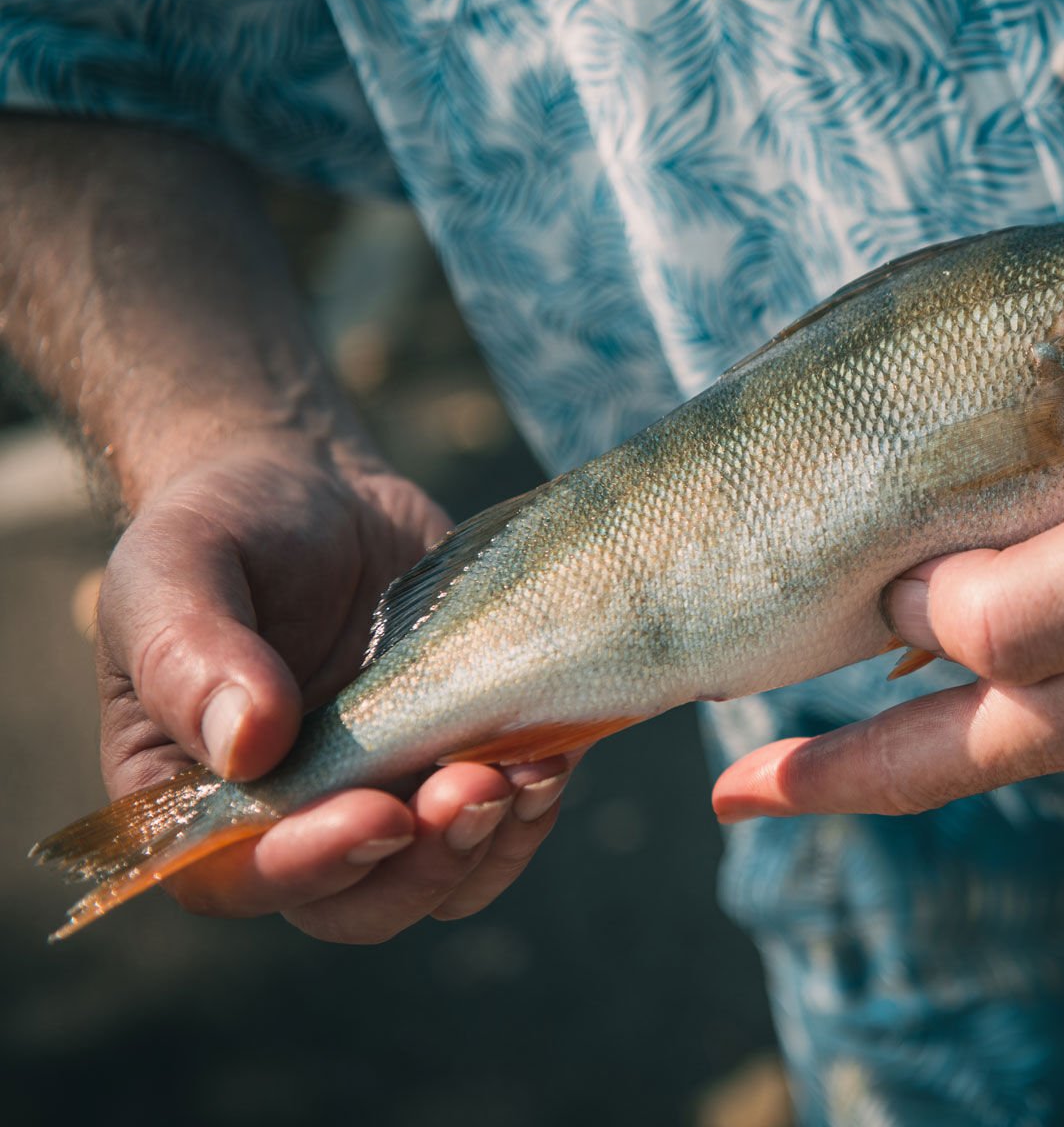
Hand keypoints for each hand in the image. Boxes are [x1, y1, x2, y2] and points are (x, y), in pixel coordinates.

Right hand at [95, 435, 575, 940]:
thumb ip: (190, 655)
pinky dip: (533, 809)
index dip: (308, 867)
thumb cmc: (225, 526)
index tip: (377, 814)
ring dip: (490, 847)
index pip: (235, 878)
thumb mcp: (178, 565)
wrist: (318, 490)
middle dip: (424, 866)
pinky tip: (554, 757)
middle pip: (356, 905)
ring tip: (529, 773)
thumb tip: (245, 748)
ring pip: (442, 882)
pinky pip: (502, 828)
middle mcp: (289, 820)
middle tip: (476, 789)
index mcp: (194, 796)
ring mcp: (383, 796)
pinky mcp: (457, 762)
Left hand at [711, 411, 1063, 819]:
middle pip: (940, 756)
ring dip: (899, 720)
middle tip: (739, 789)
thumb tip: (908, 615)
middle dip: (835, 773)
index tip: (733, 788)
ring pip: (992, 712)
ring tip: (819, 717)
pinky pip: (1054, 666)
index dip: (824, 769)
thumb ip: (1018, 607)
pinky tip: (943, 640)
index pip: (918, 752)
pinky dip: (978, 665)